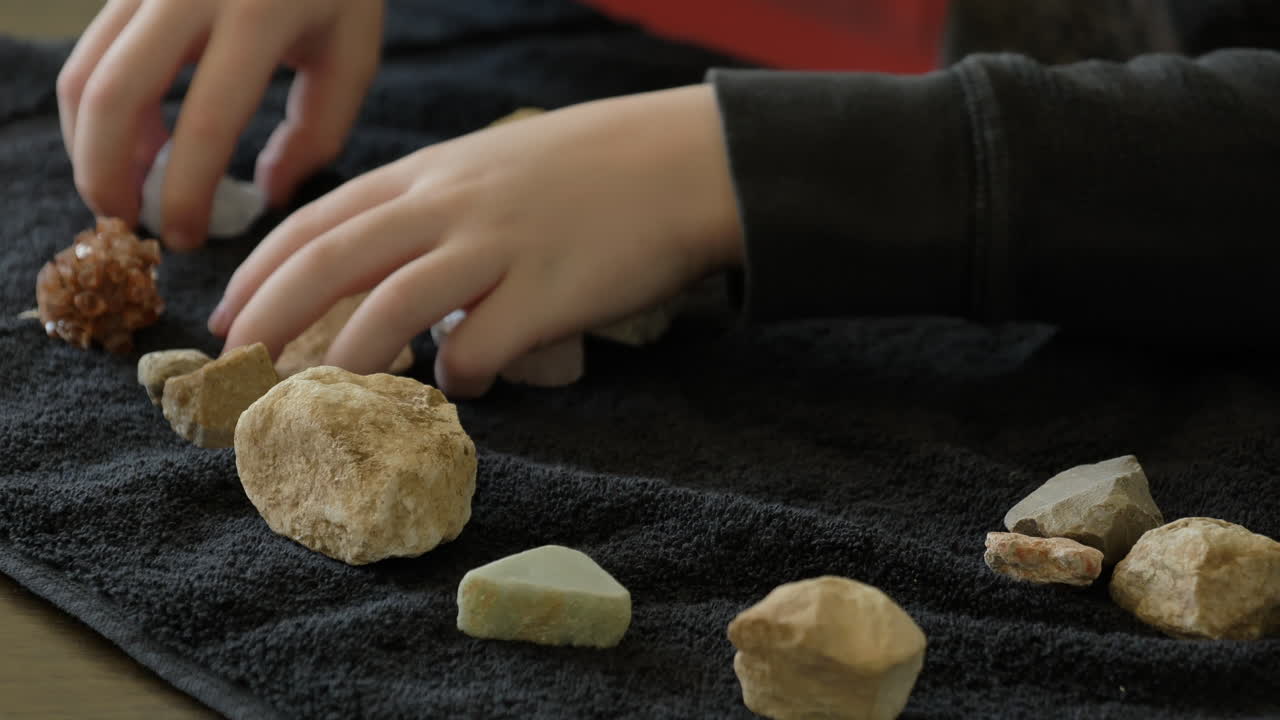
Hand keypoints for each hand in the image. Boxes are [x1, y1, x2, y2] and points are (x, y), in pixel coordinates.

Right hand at [57, 0, 383, 250]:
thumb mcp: (352, 55)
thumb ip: (317, 132)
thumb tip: (265, 199)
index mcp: (260, 13)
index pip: (205, 122)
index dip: (185, 193)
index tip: (186, 239)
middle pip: (113, 96)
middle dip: (107, 175)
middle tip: (128, 226)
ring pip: (83, 73)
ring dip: (91, 146)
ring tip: (128, 192)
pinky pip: (90, 53)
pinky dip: (99, 111)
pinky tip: (135, 144)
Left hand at [210, 85, 744, 397]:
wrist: (684, 163)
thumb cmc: (592, 166)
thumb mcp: (495, 163)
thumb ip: (436, 206)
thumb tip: (389, 267)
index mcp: (431, 171)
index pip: (319, 218)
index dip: (261, 271)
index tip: (229, 314)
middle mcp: (450, 203)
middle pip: (331, 261)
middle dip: (270, 318)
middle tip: (240, 369)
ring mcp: (497, 247)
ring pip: (390, 308)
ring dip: (346, 363)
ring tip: (321, 403)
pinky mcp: (547, 294)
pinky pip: (480, 350)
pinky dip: (460, 379)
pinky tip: (467, 388)